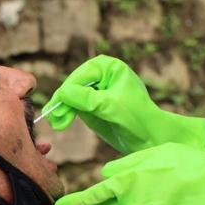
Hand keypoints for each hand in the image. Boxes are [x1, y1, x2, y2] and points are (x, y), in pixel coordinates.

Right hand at [43, 55, 204, 153]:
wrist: (150, 138)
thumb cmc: (137, 117)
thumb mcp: (111, 107)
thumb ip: (86, 99)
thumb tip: (62, 92)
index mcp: (108, 67)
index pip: (81, 76)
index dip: (68, 91)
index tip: (58, 107)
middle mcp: (100, 75)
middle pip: (73, 86)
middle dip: (62, 103)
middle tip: (54, 119)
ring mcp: (94, 90)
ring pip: (70, 97)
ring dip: (61, 110)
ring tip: (56, 125)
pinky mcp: (91, 105)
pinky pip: (74, 107)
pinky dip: (66, 115)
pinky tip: (60, 124)